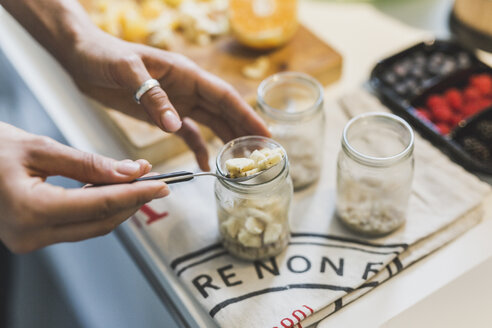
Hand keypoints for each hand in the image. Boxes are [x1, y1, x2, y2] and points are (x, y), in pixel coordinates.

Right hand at [0, 122, 168, 252]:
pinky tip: (110, 190)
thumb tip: (130, 171)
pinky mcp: (32, 236)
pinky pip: (76, 226)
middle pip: (101, 221)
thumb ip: (89, 163)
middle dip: (133, 200)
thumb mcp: (40, 147)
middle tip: (155, 178)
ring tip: (137, 180)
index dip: (137, 194)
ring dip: (118, 205)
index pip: (101, 205)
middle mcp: (30, 234)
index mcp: (30, 210)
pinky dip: (97, 208)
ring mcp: (30, 240)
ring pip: (92, 227)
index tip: (163, 184)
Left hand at [67, 30, 269, 170]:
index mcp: (185, 74)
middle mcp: (187, 88)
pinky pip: (188, 133)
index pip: (223, 96)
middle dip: (244, 130)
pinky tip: (206, 163)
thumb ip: (152, 96)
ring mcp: (177, 102)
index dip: (246, 115)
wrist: (82, 58)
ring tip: (243, 160)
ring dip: (228, 139)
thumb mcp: (126, 70)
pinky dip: (199, 147)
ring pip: (211, 123)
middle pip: (224, 112)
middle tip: (263, 152)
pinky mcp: (163, 114)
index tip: (265, 133)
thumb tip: (175, 125)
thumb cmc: (103, 55)